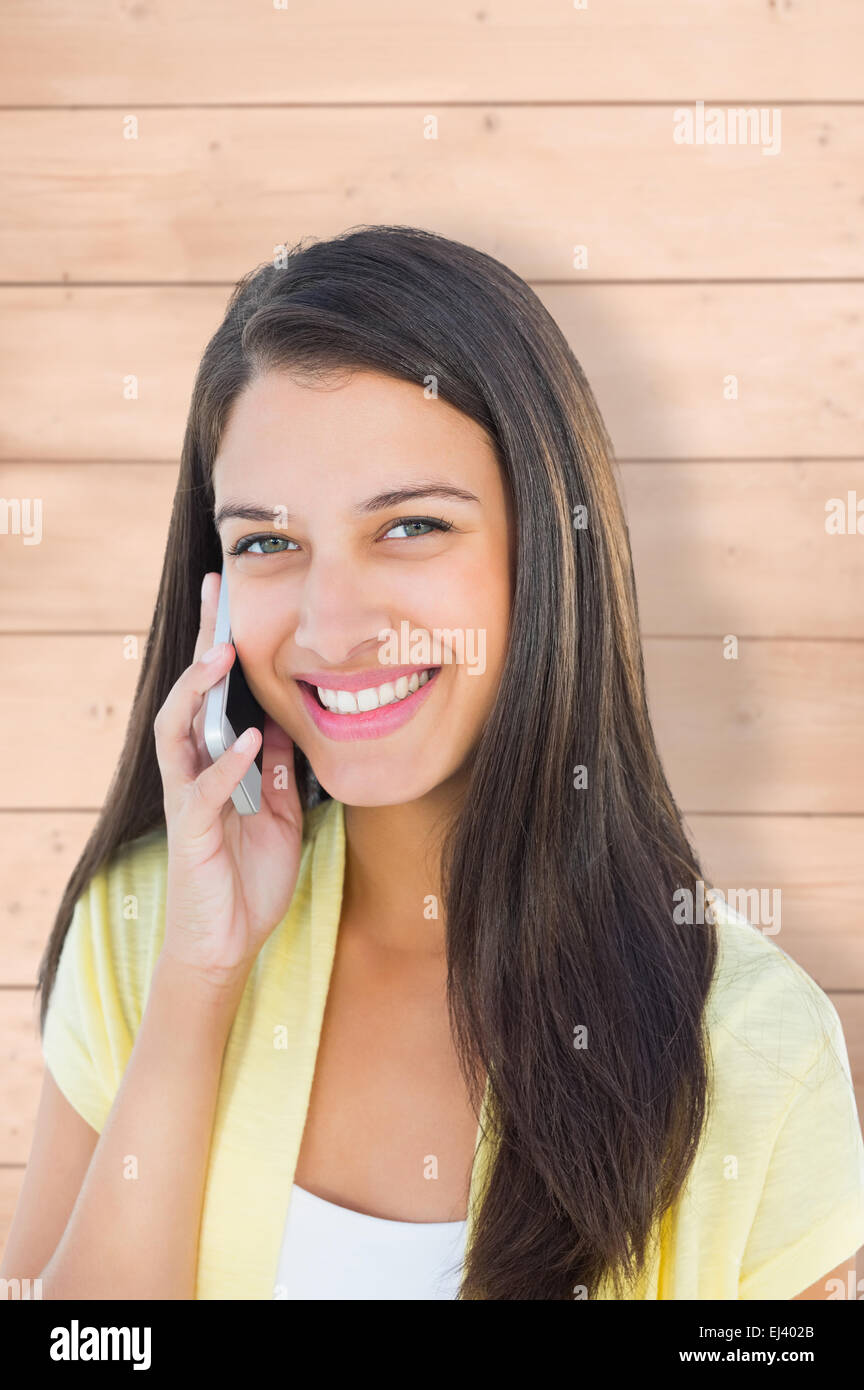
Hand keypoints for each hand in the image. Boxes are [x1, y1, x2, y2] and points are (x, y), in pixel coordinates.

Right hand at [153, 570, 304, 987]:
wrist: (228, 942)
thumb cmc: (248, 877)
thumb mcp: (279, 811)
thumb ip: (279, 768)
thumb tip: (287, 724)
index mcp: (213, 760)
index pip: (214, 691)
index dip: (220, 643)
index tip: (231, 596)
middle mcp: (191, 770)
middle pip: (189, 692)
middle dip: (202, 641)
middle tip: (215, 593)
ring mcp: (186, 798)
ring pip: (177, 729)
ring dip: (200, 690)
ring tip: (222, 654)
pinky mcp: (189, 832)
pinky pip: (202, 790)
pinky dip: (227, 763)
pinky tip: (250, 739)